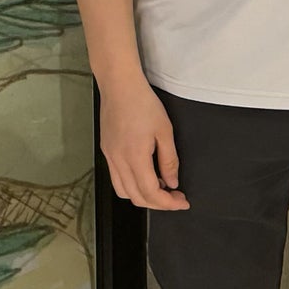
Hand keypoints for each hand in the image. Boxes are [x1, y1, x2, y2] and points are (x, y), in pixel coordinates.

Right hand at [99, 80, 187, 210]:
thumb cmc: (143, 102)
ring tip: (160, 186)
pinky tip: (145, 174)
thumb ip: (169, 160)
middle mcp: (118, 160)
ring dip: (143, 196)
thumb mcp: (165, 130)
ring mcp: (110, 156)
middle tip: (175, 197)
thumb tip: (172, 182)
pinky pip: (116, 178)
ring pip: (124, 192)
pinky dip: (131, 185)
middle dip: (158, 203)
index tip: (182, 202)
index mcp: (135, 156)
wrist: (119, 85)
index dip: (169, 203)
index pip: (151, 193)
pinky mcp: (106, 151)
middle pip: (136, 197)